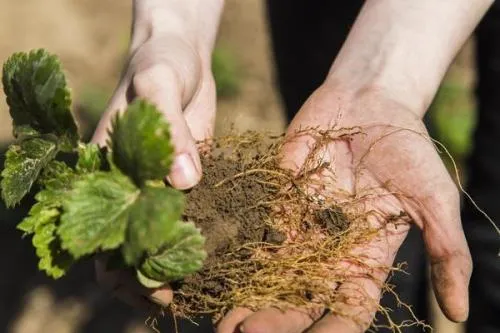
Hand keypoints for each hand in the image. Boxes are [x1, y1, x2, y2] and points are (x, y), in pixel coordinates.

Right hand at [92, 33, 215, 307]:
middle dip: (151, 277)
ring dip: (178, 264)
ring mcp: (160, 186)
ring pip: (163, 238)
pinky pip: (193, 215)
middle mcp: (130, 187)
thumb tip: (185, 181)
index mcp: (106, 173)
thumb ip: (166, 129)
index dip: (121, 268)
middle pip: (132, 248)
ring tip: (203, 284)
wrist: (181, 56)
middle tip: (180, 296)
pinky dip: (201, 235)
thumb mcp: (157, 84)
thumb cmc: (158, 64)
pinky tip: (221, 251)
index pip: (100, 236)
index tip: (152, 286)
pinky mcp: (190, 180)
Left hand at [218, 84, 471, 331]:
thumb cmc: (409, 151)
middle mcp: (330, 248)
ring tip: (226, 323)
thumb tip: (460, 315)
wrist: (371, 101)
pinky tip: (223, 273)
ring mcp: (302, 223)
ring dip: (250, 297)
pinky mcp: (279, 197)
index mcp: (367, 256)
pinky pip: (259, 228)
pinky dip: (241, 252)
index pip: (349, 307)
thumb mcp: (435, 201)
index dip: (333, 328)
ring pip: (273, 270)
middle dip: (277, 320)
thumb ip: (446, 253)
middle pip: (302, 296)